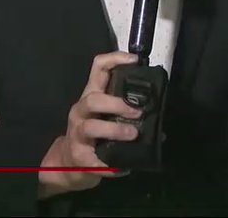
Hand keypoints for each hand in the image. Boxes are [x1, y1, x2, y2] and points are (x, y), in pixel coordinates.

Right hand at [38, 51, 141, 198]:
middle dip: (117, 104)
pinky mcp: (79, 156)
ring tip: (133, 135)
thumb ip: (127, 116)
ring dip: (115, 130)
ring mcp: (77, 133)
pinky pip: (95, 159)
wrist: (68, 165)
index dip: (115, 59)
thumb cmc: (93, 137)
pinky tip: (123, 168)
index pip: (98, 68)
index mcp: (91, 96)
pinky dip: (112, 164)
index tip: (134, 60)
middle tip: (137, 112)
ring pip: (92, 127)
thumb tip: (159, 122)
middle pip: (93, 99)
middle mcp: (81, 111)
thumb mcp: (105, 119)